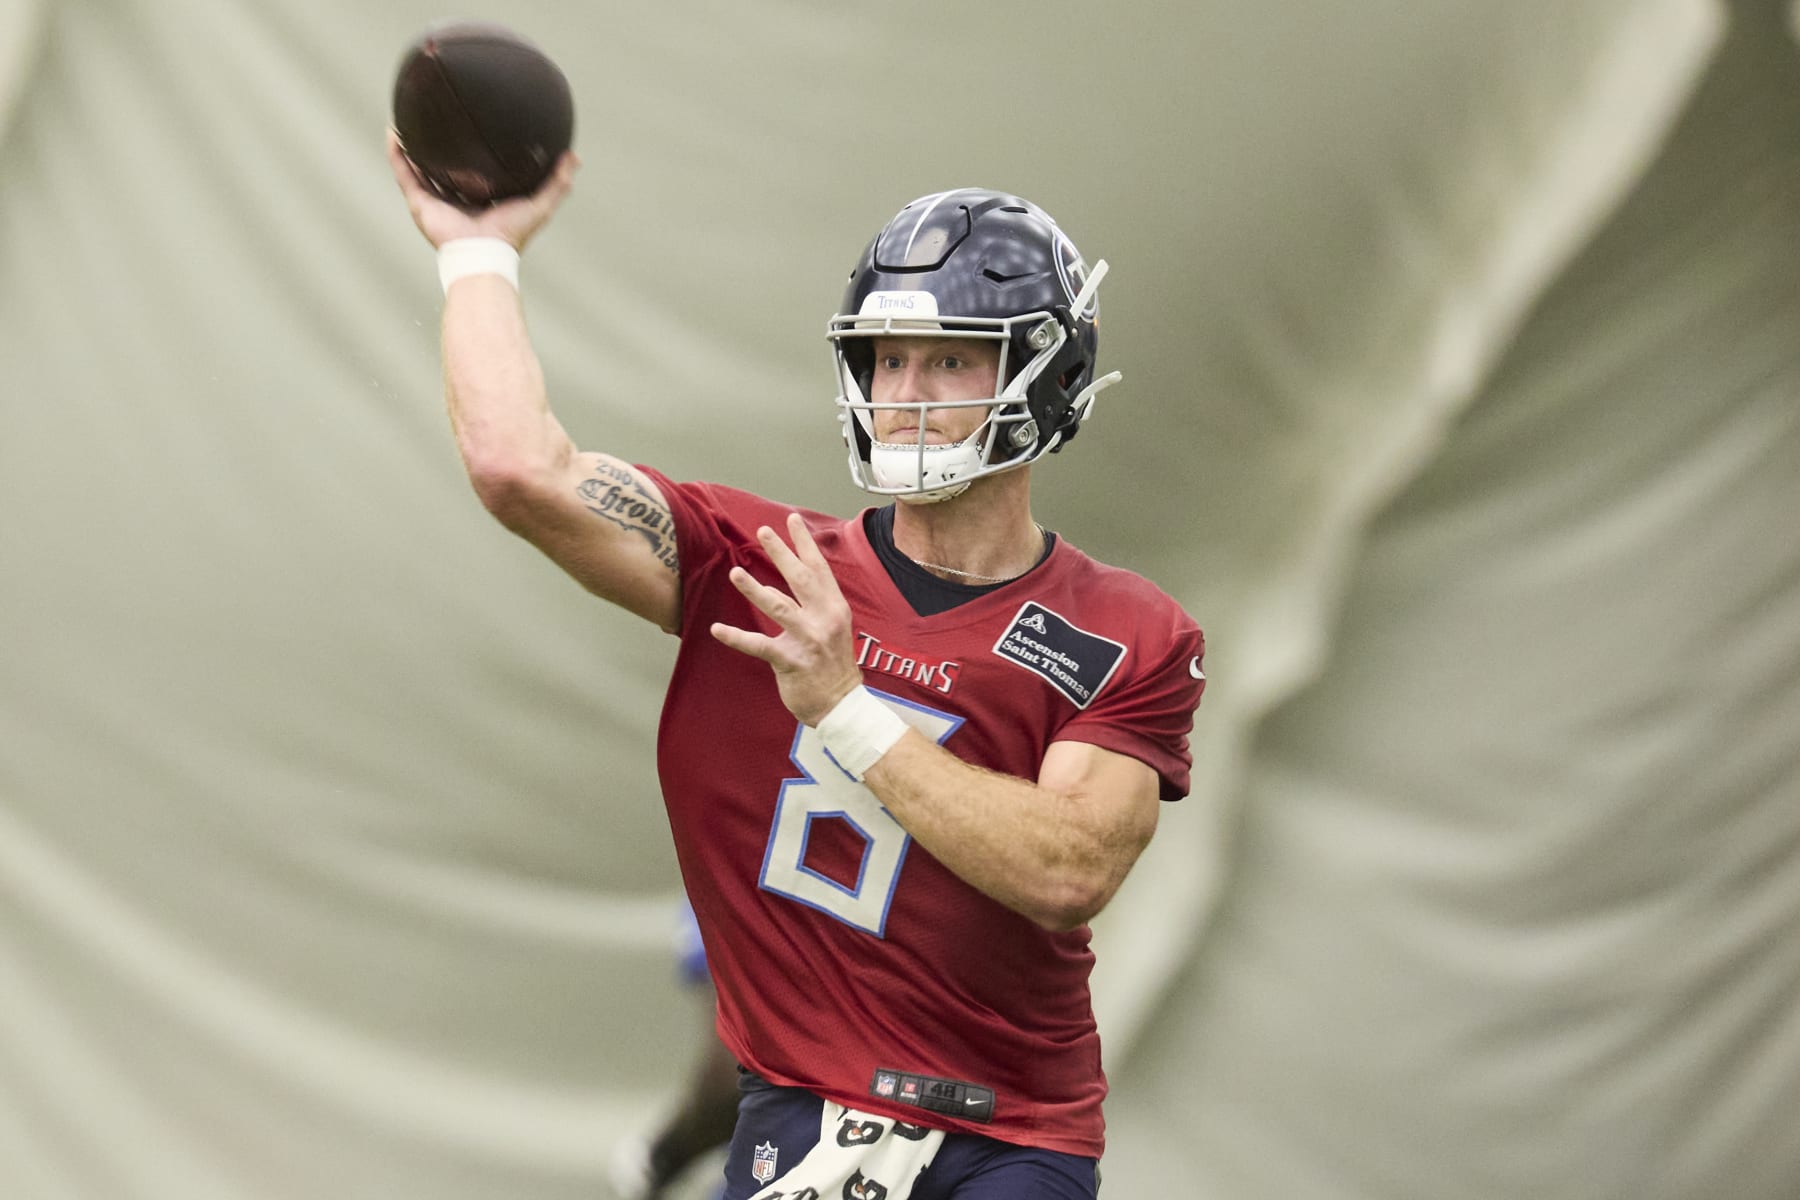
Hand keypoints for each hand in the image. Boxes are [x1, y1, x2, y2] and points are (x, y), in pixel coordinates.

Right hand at [386, 128, 577, 251]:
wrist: (484, 253)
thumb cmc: (512, 234)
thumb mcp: (540, 204)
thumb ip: (558, 183)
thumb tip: (575, 157)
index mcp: (480, 198)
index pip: (475, 170)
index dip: (472, 150)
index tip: (473, 126)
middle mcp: (456, 199)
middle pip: (444, 167)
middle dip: (439, 145)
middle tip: (437, 117)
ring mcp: (436, 201)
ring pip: (419, 167)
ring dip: (411, 145)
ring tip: (406, 119)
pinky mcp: (419, 203)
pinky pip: (404, 173)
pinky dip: (396, 154)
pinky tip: (393, 133)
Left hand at [710, 513, 864, 726]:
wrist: (842, 705)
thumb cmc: (833, 665)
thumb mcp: (835, 628)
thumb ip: (818, 605)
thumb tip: (797, 580)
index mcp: (835, 608)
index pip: (819, 569)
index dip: (805, 543)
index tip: (792, 520)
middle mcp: (824, 619)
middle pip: (800, 579)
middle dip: (781, 553)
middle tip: (763, 531)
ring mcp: (808, 640)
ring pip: (778, 607)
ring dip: (755, 589)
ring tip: (735, 572)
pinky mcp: (790, 662)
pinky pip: (759, 646)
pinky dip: (736, 637)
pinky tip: (718, 629)